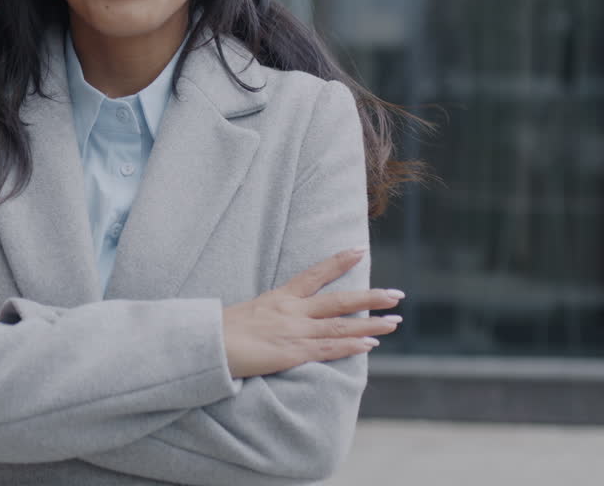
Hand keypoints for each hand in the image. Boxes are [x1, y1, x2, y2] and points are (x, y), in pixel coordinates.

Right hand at [222, 248, 402, 378]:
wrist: (207, 344)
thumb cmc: (219, 331)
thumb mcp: (246, 312)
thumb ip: (267, 313)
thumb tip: (274, 318)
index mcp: (279, 297)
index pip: (314, 274)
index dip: (338, 261)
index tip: (360, 249)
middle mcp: (291, 310)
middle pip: (339, 300)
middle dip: (370, 296)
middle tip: (396, 294)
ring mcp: (294, 331)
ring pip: (341, 325)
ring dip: (371, 323)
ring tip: (395, 321)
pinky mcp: (293, 352)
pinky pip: (329, 348)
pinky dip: (352, 345)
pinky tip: (371, 343)